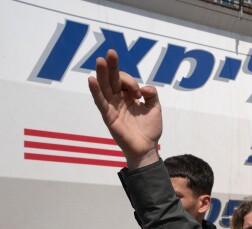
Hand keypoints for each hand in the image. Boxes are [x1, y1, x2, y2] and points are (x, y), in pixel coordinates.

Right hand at [87, 49, 161, 168]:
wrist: (146, 148)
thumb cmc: (149, 129)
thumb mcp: (155, 108)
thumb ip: (152, 94)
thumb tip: (144, 88)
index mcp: (128, 96)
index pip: (125, 80)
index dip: (131, 81)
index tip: (140, 93)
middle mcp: (118, 99)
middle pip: (112, 79)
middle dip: (112, 66)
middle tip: (111, 52)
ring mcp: (111, 106)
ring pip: (105, 87)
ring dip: (101, 74)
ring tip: (100, 61)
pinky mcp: (108, 116)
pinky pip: (100, 102)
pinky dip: (95, 91)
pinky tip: (91, 80)